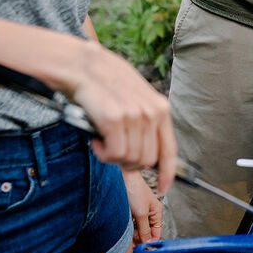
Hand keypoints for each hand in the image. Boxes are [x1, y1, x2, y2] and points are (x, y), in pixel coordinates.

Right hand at [66, 42, 176, 192]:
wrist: (82, 65)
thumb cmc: (106, 82)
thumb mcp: (136, 98)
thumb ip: (145, 121)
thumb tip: (148, 154)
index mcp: (160, 108)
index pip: (170, 150)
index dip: (167, 173)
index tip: (164, 187)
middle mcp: (152, 112)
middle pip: (147, 161)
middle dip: (129, 163)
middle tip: (113, 149)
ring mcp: (135, 116)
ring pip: (130, 160)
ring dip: (113, 156)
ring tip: (103, 139)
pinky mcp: (115, 119)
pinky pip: (114, 154)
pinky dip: (102, 153)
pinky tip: (96, 138)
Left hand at [124, 170, 162, 242]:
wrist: (120, 178)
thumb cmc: (134, 190)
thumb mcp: (141, 214)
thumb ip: (144, 230)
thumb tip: (147, 244)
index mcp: (157, 212)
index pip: (156, 233)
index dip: (150, 243)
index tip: (142, 251)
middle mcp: (150, 213)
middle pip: (146, 233)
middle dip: (139, 239)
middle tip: (132, 245)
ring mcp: (140, 212)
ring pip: (138, 229)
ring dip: (133, 234)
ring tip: (127, 235)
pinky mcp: (131, 211)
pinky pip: (131, 224)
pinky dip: (128, 228)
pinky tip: (124, 228)